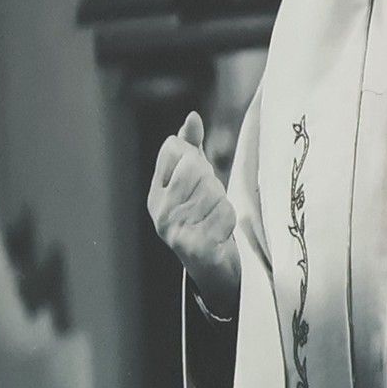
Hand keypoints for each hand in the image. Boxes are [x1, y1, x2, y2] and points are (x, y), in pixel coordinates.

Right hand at [147, 110, 240, 319]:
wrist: (213, 270)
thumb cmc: (206, 218)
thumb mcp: (197, 180)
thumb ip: (192, 148)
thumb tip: (192, 117)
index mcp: (156, 193)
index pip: (175, 149)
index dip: (195, 158)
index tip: (199, 179)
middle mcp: (160, 211)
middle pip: (194, 167)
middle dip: (211, 181)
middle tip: (211, 202)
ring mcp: (174, 230)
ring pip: (212, 190)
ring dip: (222, 202)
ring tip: (215, 219)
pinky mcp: (195, 247)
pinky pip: (223, 214)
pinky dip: (229, 222)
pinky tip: (221, 234)